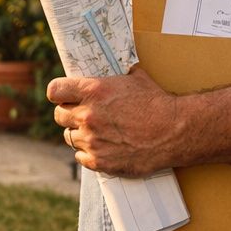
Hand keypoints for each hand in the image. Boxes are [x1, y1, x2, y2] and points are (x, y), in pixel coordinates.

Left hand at [48, 66, 179, 176]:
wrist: (175, 131)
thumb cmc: (158, 103)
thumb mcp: (136, 78)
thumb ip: (118, 75)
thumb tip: (118, 69)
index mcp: (92, 91)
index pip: (54, 91)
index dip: (58, 94)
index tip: (62, 97)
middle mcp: (87, 115)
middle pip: (59, 115)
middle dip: (69, 114)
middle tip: (82, 116)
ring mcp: (91, 140)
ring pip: (69, 137)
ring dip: (80, 135)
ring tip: (97, 133)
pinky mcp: (99, 161)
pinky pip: (80, 157)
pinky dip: (88, 154)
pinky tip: (101, 148)